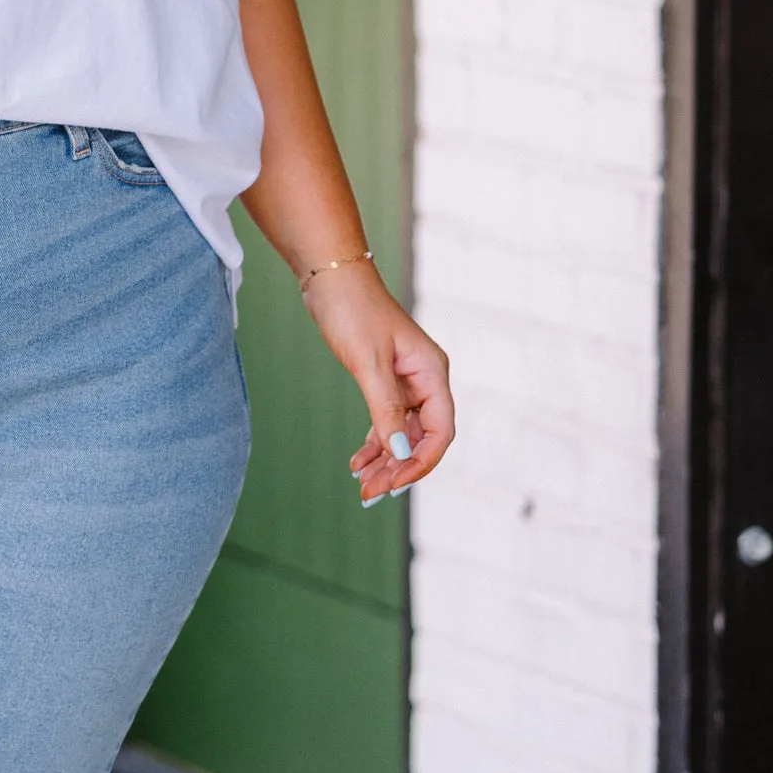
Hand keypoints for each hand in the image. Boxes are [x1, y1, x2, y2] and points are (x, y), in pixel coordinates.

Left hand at [301, 263, 454, 506]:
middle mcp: (425, 380)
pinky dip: (375, 442)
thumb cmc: (354, 311)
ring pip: (404, 433)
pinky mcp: (385, 380)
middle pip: (422, 437)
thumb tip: (401, 452)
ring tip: (363, 485)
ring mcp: (405, 381)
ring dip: (386, 460)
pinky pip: (387, 421)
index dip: (421, 462)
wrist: (332, 278)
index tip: (394, 483)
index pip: (441, 432)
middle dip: (399, 467)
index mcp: (432, 373)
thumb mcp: (368, 364)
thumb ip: (386, 410)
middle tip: (370, 494)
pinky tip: (359, 461)